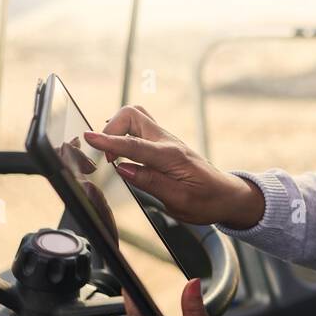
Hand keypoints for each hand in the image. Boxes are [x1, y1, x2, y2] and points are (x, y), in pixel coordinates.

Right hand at [83, 105, 263, 227]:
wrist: (227, 195)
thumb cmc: (207, 200)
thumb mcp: (178, 200)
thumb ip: (149, 182)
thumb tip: (122, 169)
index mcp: (171, 157)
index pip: (134, 144)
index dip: (109, 141)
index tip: (88, 138)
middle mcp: (168, 142)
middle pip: (132, 115)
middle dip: (111, 129)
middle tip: (109, 157)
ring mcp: (166, 140)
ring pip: (135, 118)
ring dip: (118, 130)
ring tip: (115, 156)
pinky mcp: (163, 144)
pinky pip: (139, 129)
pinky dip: (125, 135)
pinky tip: (125, 154)